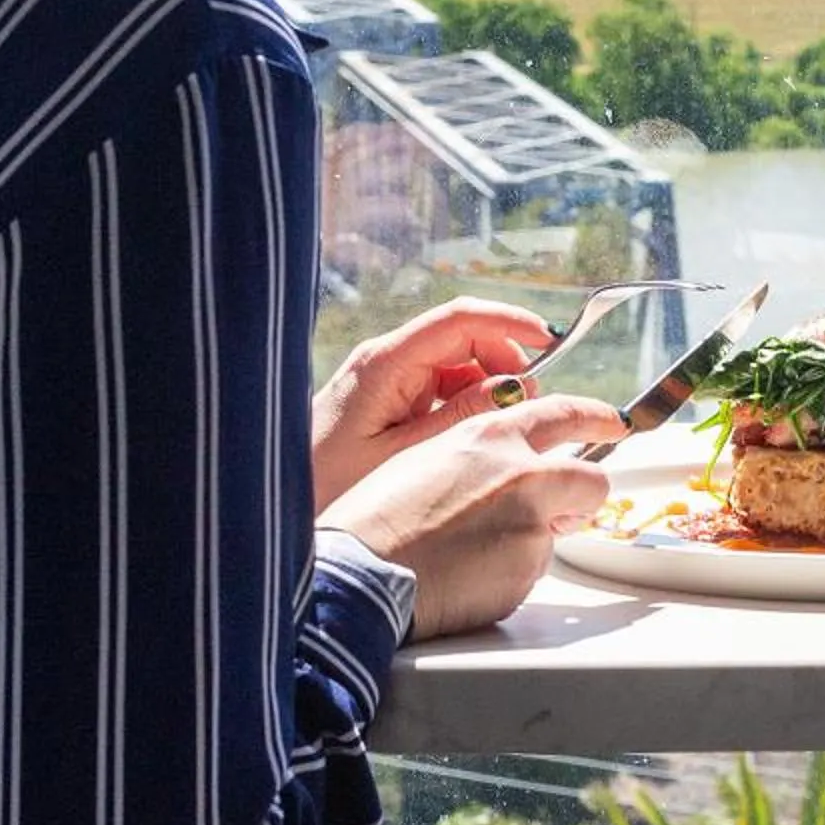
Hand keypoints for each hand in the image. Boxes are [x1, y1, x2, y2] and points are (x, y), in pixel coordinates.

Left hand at [311, 296, 557, 513]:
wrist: (276, 506)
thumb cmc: (330, 486)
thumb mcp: (407, 454)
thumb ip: (462, 417)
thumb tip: (514, 387)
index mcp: (386, 363)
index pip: (459, 319)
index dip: (509, 322)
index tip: (549, 341)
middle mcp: (387, 362)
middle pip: (463, 339)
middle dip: (504, 363)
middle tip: (526, 405)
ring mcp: (387, 380)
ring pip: (457, 366)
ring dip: (487, 387)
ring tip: (503, 427)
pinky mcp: (388, 401)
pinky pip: (440, 390)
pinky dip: (467, 404)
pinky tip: (476, 437)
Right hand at [322, 394, 622, 639]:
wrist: (363, 571)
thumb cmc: (379, 520)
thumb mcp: (429, 459)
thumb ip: (481, 457)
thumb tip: (507, 471)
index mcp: (490, 436)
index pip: (563, 413)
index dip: (594, 418)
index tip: (612, 423)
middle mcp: (521, 472)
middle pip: (591, 480)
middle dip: (585, 494)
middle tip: (575, 503)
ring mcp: (530, 522)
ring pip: (554, 533)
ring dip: (530, 541)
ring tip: (473, 551)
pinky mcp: (527, 568)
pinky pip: (530, 569)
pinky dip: (509, 574)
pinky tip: (469, 575)